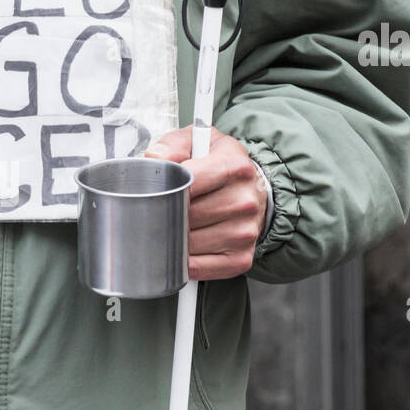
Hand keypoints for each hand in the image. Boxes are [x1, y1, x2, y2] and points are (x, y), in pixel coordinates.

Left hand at [144, 126, 266, 279]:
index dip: (167, 189)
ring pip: (188, 244)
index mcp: (234, 166)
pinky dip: (182, 262)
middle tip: (162, 208)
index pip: (189, 182)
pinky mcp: (241, 258)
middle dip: (166, 214)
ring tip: (175, 224)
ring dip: (173, 239)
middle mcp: (245, 200)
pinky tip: (182, 247)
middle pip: (186, 216)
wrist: (255, 191)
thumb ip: (172, 145)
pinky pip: (199, 267)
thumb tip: (154, 158)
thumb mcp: (198, 142)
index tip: (158, 191)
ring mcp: (245, 232)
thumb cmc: (220, 166)